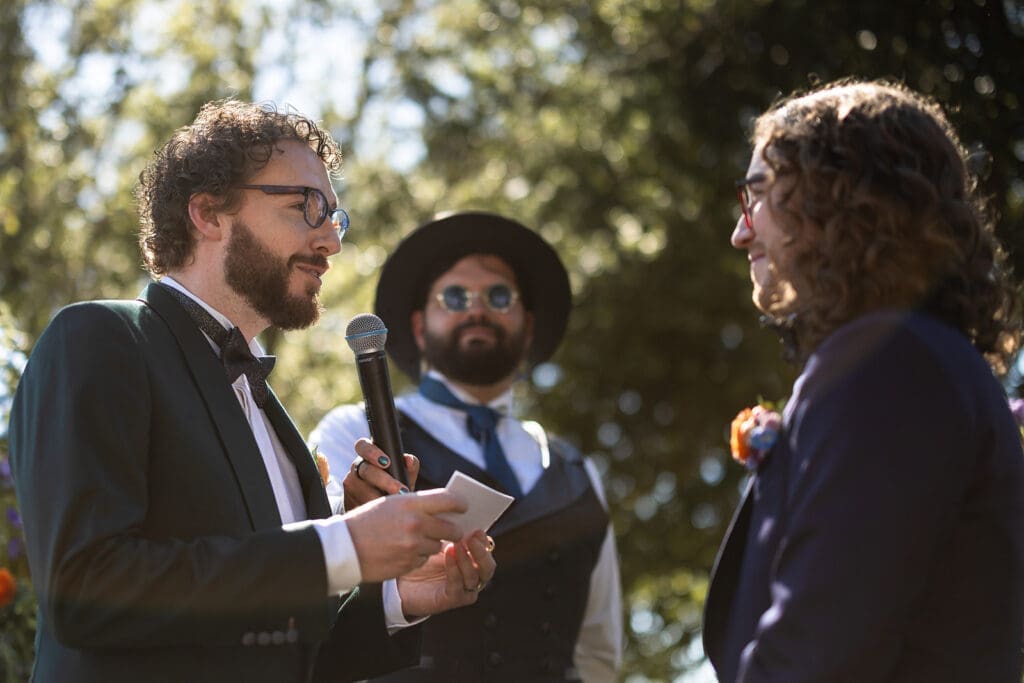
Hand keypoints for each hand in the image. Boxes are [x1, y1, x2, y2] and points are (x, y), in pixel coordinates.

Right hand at [344, 439, 419, 510]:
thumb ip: (409, 467)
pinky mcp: (348, 503)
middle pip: (366, 470)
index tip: (386, 462)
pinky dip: (374, 510)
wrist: (376, 511)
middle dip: (385, 481)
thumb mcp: (402, 476)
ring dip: (380, 498)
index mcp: (368, 456)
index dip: (372, 451)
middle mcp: (356, 468)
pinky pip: (360, 505)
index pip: (363, 446)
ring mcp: (351, 485)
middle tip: (402, 490)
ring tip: (397, 505)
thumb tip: (409, 460)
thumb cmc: (393, 486)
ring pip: (363, 489)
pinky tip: (385, 515)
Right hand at [344, 488, 465, 581]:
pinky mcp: (409, 564)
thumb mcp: (391, 504)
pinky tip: (403, 551)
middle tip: (449, 529)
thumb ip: (418, 504)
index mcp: (411, 503)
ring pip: (439, 546)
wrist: (343, 547)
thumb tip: (443, 508)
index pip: (449, 500)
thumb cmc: (366, 521)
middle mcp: (416, 523)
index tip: (464, 507)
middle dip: (453, 529)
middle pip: (452, 528)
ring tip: (414, 540)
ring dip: (432, 544)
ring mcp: (413, 546)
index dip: (461, 504)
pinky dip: (418, 557)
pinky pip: (424, 560)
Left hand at [397, 531, 496, 618]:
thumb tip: (461, 511)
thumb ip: (452, 529)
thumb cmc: (422, 555)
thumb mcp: (438, 538)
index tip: (476, 529)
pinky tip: (448, 556)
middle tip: (471, 538)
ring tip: (456, 545)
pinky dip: (455, 570)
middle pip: (487, 567)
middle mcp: (473, 575)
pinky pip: (458, 586)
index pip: (487, 550)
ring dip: (466, 559)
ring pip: (474, 577)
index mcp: (473, 559)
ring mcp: (464, 589)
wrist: (402, 577)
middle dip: (481, 552)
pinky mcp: (452, 599)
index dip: (483, 541)